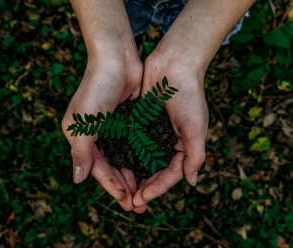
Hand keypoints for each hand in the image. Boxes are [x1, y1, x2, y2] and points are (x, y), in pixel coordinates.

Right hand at [62, 50, 143, 210]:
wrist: (117, 59)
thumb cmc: (97, 88)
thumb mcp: (84, 123)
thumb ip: (81, 152)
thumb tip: (78, 180)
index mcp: (82, 137)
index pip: (97, 168)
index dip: (111, 186)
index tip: (125, 201)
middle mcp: (97, 136)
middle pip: (112, 167)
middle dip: (124, 186)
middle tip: (138, 205)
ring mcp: (114, 129)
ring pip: (125, 159)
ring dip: (134, 176)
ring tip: (146, 194)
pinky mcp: (129, 121)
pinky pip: (135, 145)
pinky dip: (142, 159)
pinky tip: (151, 171)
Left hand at [133, 50, 208, 212]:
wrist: (174, 64)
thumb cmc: (188, 94)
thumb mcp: (196, 126)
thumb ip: (195, 154)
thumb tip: (191, 182)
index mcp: (184, 145)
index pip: (171, 174)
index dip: (158, 188)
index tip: (143, 198)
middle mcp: (168, 142)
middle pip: (155, 171)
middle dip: (144, 187)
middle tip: (131, 203)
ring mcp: (153, 132)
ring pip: (142, 160)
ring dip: (133, 176)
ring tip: (122, 191)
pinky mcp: (140, 122)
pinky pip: (132, 143)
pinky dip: (126, 155)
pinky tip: (116, 166)